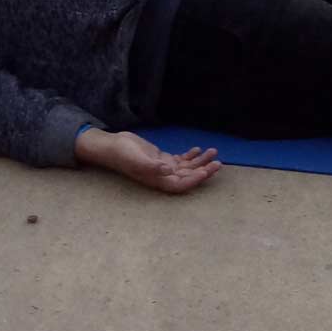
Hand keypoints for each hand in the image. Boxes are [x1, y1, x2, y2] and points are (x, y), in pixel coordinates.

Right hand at [77, 129, 220, 193]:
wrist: (113, 146)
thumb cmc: (123, 154)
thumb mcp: (137, 160)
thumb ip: (153, 167)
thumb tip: (169, 170)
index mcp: (158, 181)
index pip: (181, 184)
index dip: (195, 180)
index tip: (206, 171)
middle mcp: (163, 177)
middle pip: (188, 176)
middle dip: (204, 170)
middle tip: (218, 162)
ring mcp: (163, 168)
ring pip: (187, 167)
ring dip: (200, 161)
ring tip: (213, 152)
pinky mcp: (162, 158)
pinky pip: (180, 160)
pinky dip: (190, 155)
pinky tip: (198, 149)